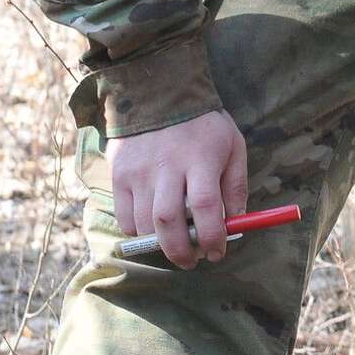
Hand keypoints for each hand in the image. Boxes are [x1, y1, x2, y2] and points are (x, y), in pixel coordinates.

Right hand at [108, 109, 248, 268]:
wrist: (159, 93)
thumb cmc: (204, 125)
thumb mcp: (233, 147)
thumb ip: (235, 186)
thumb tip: (235, 223)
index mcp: (200, 159)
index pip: (205, 208)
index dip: (211, 237)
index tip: (218, 252)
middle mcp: (166, 166)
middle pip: (168, 221)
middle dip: (181, 251)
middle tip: (192, 261)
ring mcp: (139, 171)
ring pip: (144, 222)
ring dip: (160, 243)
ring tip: (174, 245)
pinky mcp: (118, 173)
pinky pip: (124, 216)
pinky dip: (137, 231)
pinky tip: (151, 229)